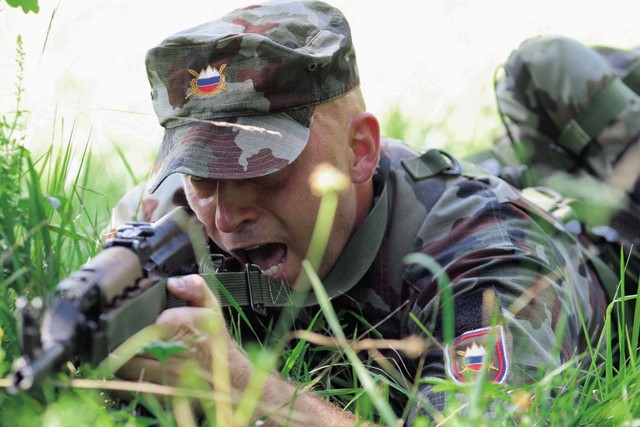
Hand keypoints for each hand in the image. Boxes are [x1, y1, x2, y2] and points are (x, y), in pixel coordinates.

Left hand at [116, 274, 241, 386]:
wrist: (231, 379)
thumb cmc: (216, 342)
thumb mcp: (212, 308)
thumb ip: (194, 288)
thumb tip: (172, 283)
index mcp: (185, 327)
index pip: (143, 322)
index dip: (131, 320)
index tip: (127, 319)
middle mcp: (175, 354)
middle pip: (128, 345)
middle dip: (122, 341)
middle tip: (121, 337)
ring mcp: (168, 379)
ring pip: (125, 368)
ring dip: (121, 360)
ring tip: (126, 353)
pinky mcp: (162, 398)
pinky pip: (129, 390)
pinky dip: (124, 381)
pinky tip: (132, 372)